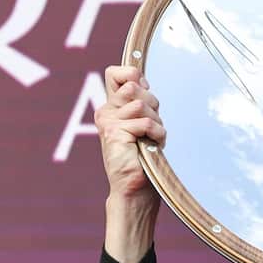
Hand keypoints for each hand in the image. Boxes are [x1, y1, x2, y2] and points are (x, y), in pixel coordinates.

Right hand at [95, 65, 165, 205]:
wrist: (134, 190)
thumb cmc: (142, 159)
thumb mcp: (142, 124)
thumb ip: (139, 102)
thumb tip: (143, 80)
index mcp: (111, 108)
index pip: (117, 73)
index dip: (135, 77)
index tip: (144, 96)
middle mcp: (106, 112)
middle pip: (134, 85)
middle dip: (152, 103)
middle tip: (151, 126)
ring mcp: (108, 121)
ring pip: (141, 104)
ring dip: (155, 122)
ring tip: (151, 139)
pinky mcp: (114, 132)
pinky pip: (145, 122)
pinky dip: (157, 134)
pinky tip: (153, 146)